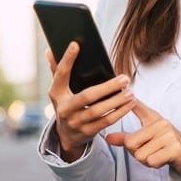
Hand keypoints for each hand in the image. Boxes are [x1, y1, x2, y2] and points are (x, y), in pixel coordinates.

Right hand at [47, 42, 135, 161]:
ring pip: (99, 111)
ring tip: (130, 92)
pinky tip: (130, 104)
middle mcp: (64, 108)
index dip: (67, 60)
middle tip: (125, 78)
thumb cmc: (67, 104)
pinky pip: (105, 122)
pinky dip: (119, 112)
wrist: (66, 135)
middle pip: (87, 96)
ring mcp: (75, 122)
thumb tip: (50, 50)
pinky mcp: (87, 132)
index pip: (61, 74)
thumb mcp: (60, 90)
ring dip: (117, 101)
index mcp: (57, 94)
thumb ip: (57, 71)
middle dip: (108, 87)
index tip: (76, 44)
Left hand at [105, 99, 180, 175]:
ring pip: (141, 155)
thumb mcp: (145, 135)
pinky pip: (152, 161)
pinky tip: (162, 158)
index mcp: (153, 118)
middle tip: (148, 149)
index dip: (130, 101)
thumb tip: (108, 137)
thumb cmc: (163, 141)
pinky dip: (154, 164)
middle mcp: (162, 124)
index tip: (123, 87)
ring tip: (156, 153)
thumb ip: (126, 137)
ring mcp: (169, 136)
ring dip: (146, 159)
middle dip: (136, 151)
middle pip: (131, 143)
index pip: (138, 108)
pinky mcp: (174, 149)